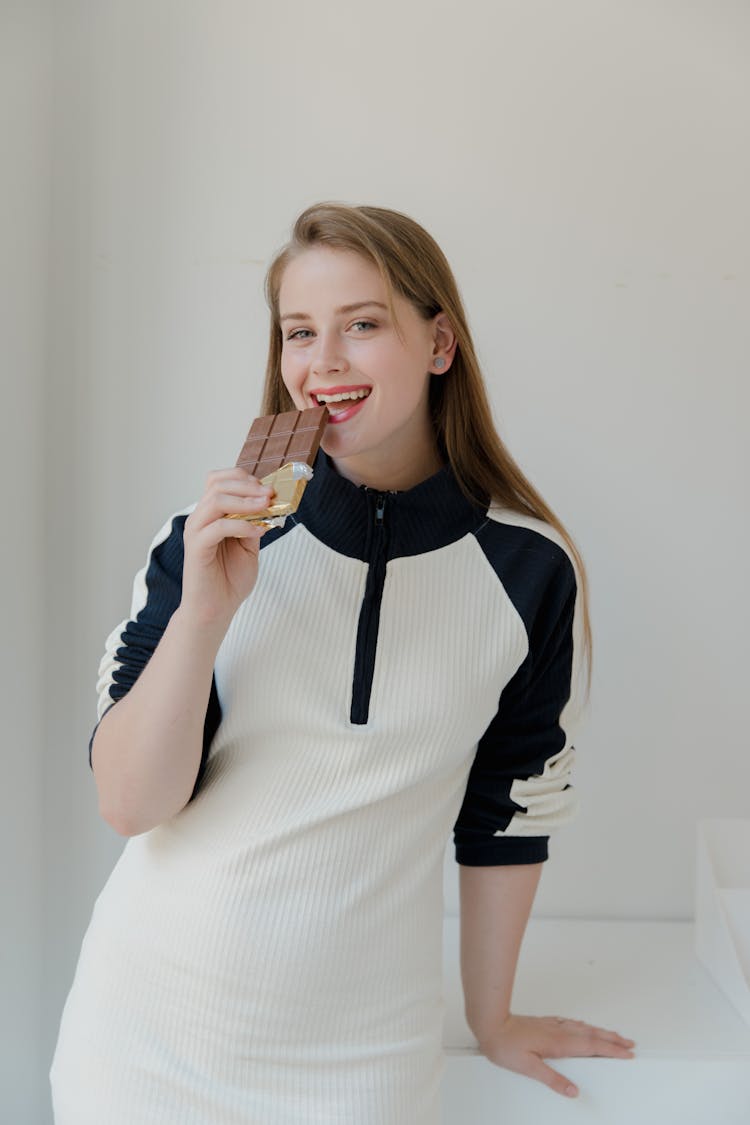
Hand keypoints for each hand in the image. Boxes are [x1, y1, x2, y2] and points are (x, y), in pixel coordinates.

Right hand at [181, 468, 273, 627]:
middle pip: (218, 484)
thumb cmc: (230, 579)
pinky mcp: (196, 547)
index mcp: (210, 515)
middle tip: (270, 494)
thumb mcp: (249, 546)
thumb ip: (255, 524)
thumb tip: (269, 504)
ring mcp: (195, 531)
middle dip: (248, 485)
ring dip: (246, 500)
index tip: (268, 488)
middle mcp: (200, 518)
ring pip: (216, 500)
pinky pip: (218, 526)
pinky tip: (258, 531)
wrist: (215, 609)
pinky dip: (241, 524)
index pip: (218, 480)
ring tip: (266, 506)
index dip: (243, 478)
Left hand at [477, 1013, 634, 1097]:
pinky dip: (584, 1026)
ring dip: (601, 1032)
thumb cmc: (506, 1045)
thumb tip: (573, 1091)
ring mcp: (553, 1025)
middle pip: (592, 1035)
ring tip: (614, 1035)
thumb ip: (552, 1079)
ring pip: (583, 1028)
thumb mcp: (528, 1068)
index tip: (627, 1053)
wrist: (491, 1024)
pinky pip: (571, 1023)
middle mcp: (559, 1031)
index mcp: (559, 1043)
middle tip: (629, 1044)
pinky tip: (584, 1026)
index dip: (611, 1050)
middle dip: (612, 1040)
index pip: (591, 1047)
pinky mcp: (546, 1023)